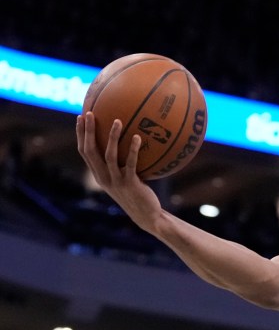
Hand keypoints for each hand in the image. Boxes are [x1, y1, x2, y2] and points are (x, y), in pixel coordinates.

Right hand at [76, 112, 162, 233]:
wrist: (147, 216)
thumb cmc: (138, 194)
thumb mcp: (126, 179)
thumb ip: (123, 164)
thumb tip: (131, 140)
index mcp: (99, 175)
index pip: (84, 152)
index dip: (80, 135)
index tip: (81, 117)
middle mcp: (103, 177)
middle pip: (90, 151)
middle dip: (87, 131)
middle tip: (90, 113)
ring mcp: (115, 181)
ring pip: (108, 155)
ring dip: (111, 137)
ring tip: (117, 120)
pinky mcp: (129, 184)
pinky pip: (130, 163)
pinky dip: (132, 149)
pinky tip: (137, 137)